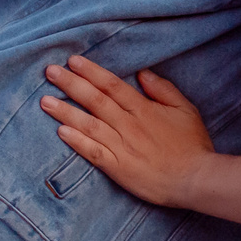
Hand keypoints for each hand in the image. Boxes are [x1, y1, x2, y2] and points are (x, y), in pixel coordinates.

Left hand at [39, 55, 214, 207]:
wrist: (195, 179)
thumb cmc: (192, 144)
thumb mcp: (185, 109)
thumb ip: (163, 90)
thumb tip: (142, 73)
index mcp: (143, 109)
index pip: (111, 85)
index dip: (91, 72)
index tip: (73, 61)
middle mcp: (128, 124)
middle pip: (95, 100)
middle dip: (70, 84)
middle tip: (49, 72)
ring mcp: (122, 146)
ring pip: (88, 124)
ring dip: (65, 111)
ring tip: (45, 101)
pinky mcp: (118, 168)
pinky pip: (93, 152)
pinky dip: (76, 141)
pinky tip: (61, 131)